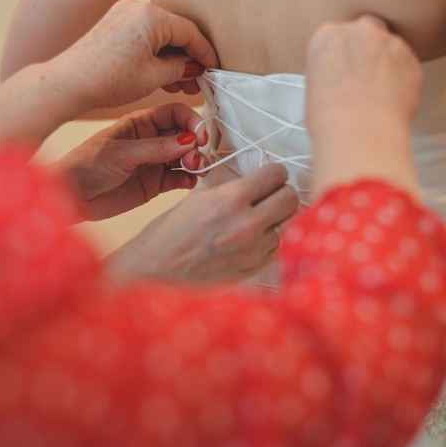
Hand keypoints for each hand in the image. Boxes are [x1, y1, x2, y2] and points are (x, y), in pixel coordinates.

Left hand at [54, 0, 219, 110]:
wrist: (69, 83)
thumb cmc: (108, 79)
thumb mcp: (153, 77)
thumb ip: (179, 69)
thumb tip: (192, 68)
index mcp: (151, 15)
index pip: (189, 32)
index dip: (204, 53)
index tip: (213, 69)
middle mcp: (137, 8)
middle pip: (174, 32)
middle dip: (187, 58)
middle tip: (196, 82)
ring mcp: (123, 14)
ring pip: (159, 35)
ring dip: (171, 59)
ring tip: (179, 85)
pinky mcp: (114, 25)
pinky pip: (144, 37)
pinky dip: (155, 54)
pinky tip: (161, 75)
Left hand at [54, 103, 207, 220]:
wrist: (71, 197)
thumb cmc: (86, 165)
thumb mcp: (121, 153)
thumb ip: (156, 148)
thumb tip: (189, 140)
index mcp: (140, 123)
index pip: (174, 113)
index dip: (190, 121)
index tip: (199, 135)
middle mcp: (150, 140)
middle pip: (184, 135)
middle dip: (195, 144)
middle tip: (194, 157)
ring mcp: (153, 162)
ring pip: (185, 158)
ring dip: (195, 162)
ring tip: (193, 169)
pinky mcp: (154, 184)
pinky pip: (178, 178)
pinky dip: (187, 179)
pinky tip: (188, 182)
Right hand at [106, 164, 298, 283]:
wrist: (155, 272)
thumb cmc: (168, 236)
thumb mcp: (197, 200)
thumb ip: (230, 191)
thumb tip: (254, 184)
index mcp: (231, 199)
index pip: (276, 174)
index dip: (273, 174)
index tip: (269, 178)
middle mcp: (247, 224)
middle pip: (290, 198)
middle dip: (280, 194)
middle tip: (268, 197)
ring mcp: (253, 250)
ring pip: (286, 224)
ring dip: (274, 221)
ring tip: (254, 222)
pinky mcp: (253, 269)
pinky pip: (275, 248)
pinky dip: (267, 242)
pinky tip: (248, 241)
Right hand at [305, 15, 423, 196]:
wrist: (360, 134)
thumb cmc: (331, 118)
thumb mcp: (314, 85)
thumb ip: (329, 67)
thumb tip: (337, 74)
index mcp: (328, 34)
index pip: (335, 34)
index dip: (340, 54)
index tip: (341, 67)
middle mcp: (360, 31)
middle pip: (366, 31)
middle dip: (366, 49)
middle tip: (360, 76)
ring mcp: (390, 43)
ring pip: (390, 48)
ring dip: (385, 64)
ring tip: (375, 93)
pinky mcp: (413, 60)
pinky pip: (407, 65)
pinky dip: (402, 78)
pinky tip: (389, 99)